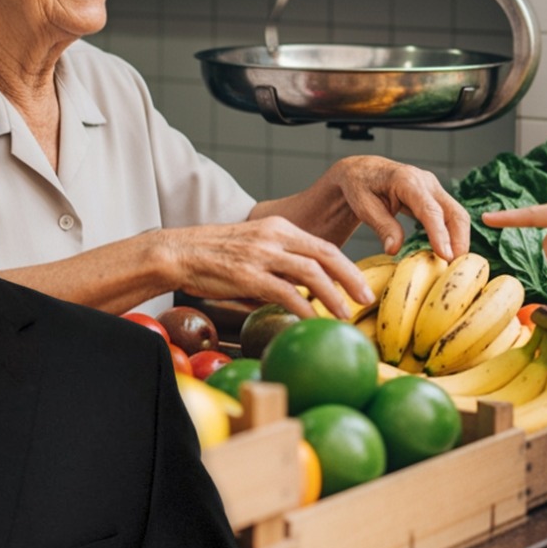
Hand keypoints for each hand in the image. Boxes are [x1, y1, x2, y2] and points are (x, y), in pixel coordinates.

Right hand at [158, 217, 372, 317]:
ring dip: (333, 296)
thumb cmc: (215, 255)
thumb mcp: (254, 248)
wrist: (179, 252)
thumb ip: (280, 264)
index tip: (362, 286)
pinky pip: (285, 292)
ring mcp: (262, 255)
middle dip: (351, 279)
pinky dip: (303, 307)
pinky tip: (312, 320)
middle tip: (366, 300)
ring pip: (311, 273)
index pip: (324, 246)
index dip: (347, 267)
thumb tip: (304, 293)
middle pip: (326, 255)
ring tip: (345, 315)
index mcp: (280, 227)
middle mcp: (275, 237)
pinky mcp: (248, 275)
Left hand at [327, 156, 470, 259]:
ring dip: (460, 241)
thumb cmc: (359, 186)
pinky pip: (451, 217)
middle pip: (454, 212)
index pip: (429, 210)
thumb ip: (382, 226)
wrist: (362, 171)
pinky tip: (448, 254)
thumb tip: (394, 250)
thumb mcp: (363, 206)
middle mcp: (426, 182)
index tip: (447, 256)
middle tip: (456, 268)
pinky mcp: (435, 198)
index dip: (440, 234)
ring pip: (457, 216)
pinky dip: (453, 236)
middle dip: (460, 241)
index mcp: (407, 180)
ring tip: (454, 266)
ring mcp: (434, 189)